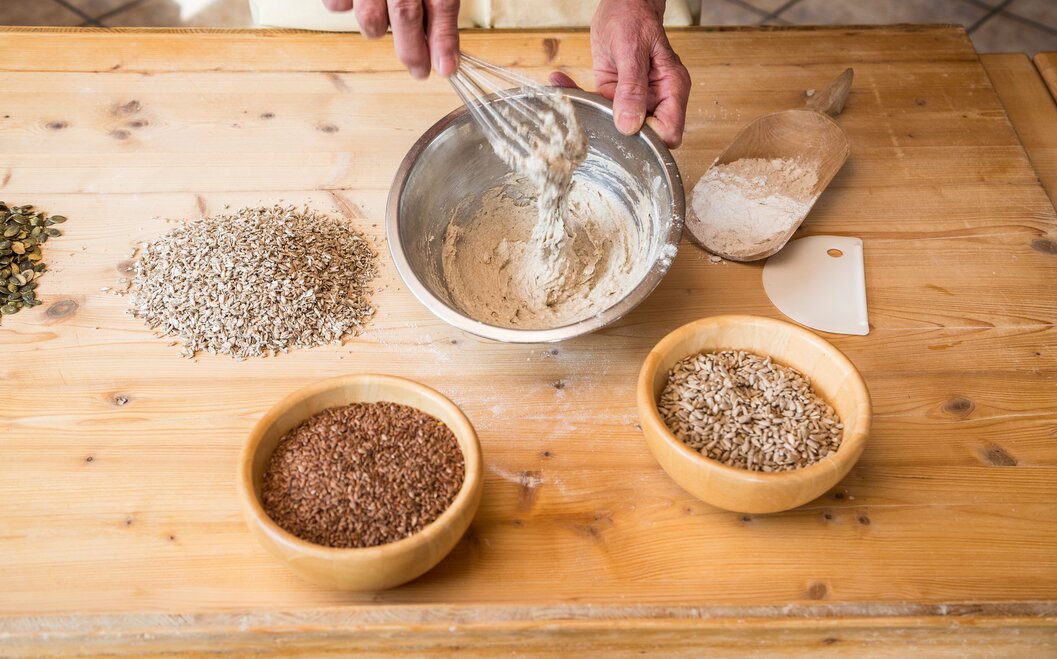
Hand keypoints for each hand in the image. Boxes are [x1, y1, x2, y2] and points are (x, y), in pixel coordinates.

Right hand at [322, 0, 459, 78]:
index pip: (442, 5)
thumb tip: (444, 44)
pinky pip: (335, 5)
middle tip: (419, 70)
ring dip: (378, 29)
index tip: (447, 69)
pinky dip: (343, 9)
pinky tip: (354, 5)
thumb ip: (437, 1)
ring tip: (383, 24)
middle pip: (405, 16)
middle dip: (413, 52)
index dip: (444, 41)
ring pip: (370, 18)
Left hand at [550, 0, 689, 147]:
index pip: (669, 131)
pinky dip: (577, 95)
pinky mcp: (614, 94)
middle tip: (590, 115)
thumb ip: (632, 88)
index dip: (649, 139)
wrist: (622, 3)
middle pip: (643, 135)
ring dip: (589, 113)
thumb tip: (629, 124)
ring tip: (565, 91)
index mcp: (671, 88)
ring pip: (615, 125)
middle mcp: (656, 98)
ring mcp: (635, 99)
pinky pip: (597, 106)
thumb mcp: (632, 50)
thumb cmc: (634, 18)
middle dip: (614, 131)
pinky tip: (559, 81)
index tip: (624, 131)